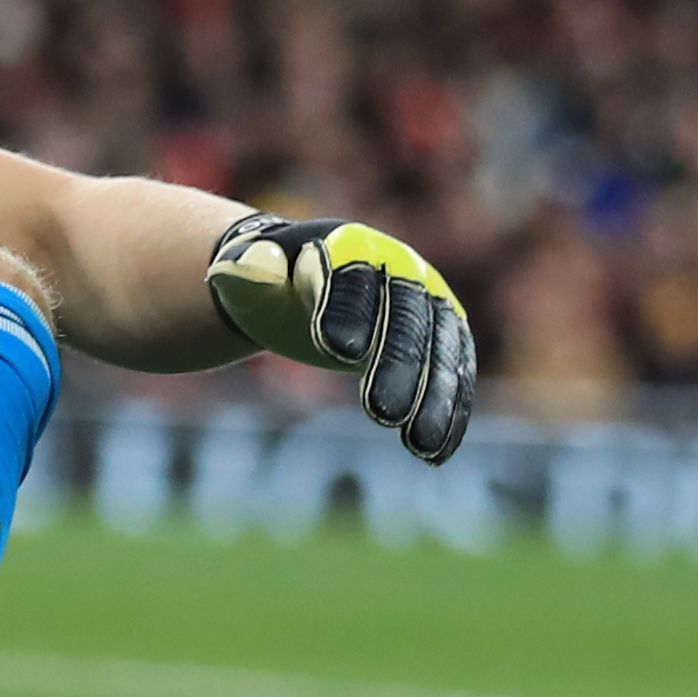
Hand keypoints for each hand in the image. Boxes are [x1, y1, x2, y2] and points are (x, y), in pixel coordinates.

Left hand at [206, 214, 476, 464]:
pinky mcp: (445, 337)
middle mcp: (403, 268)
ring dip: (434, 397)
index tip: (336, 352)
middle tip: (381, 412)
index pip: (353, 276)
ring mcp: (430, 304)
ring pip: (441, 349)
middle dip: (397, 365)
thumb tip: (242, 268)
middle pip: (407, 317)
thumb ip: (246, 269)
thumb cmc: (270, 278)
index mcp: (352, 245)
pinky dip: (450, 412)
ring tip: (418, 444)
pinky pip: (455, 375)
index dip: (348, 311)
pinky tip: (436, 451)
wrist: (300, 283)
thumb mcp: (248, 269)